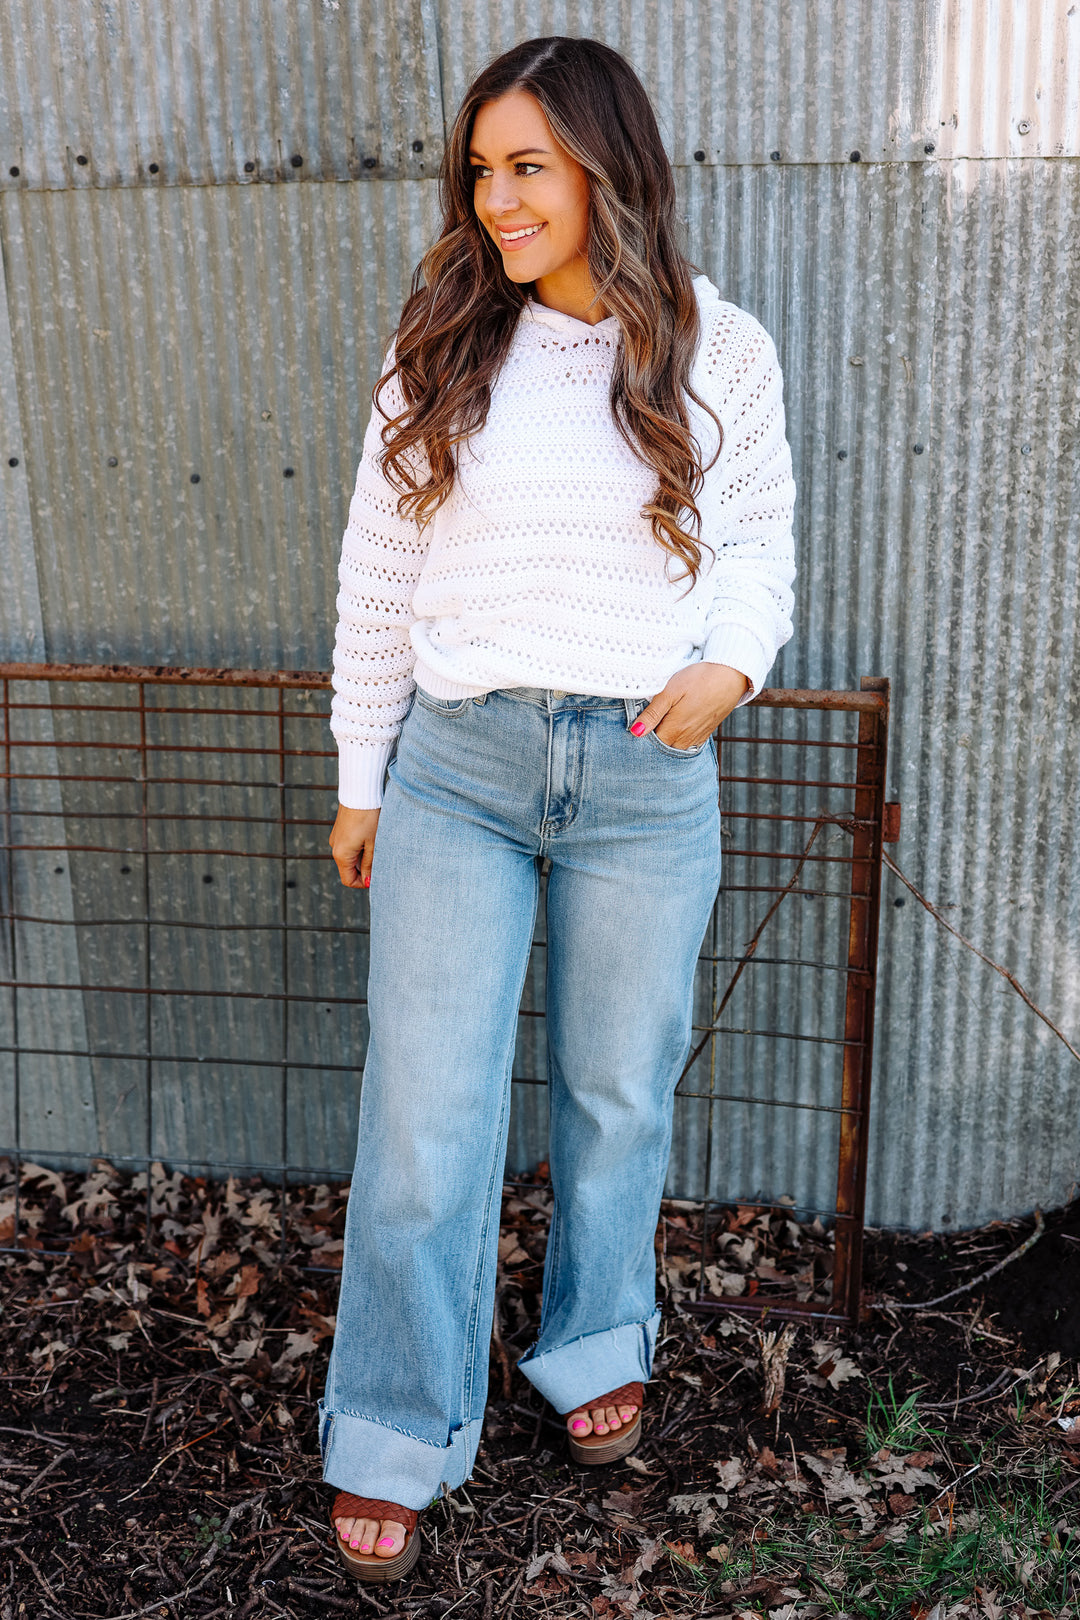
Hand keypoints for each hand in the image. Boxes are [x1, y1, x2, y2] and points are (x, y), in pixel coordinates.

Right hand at [329, 805, 379, 888]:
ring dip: (363, 857)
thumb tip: (368, 880)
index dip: (363, 883)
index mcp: (341, 855)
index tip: (377, 876)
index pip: (349, 880)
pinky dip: (359, 847)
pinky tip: (370, 836)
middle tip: (380, 860)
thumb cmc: (369, 818)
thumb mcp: (373, 844)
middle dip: (364, 869)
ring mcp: (336, 838)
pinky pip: (348, 846)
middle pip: (349, 869)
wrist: (360, 792)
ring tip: (376, 844)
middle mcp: (334, 848)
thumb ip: (370, 864)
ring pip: (350, 857)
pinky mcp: (339, 830)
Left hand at [630, 663, 750, 749]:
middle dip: (653, 738)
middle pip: (662, 746)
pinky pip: (688, 744)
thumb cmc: (699, 679)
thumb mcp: (670, 691)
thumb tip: (636, 732)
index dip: (642, 733)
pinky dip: (679, 739)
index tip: (638, 722)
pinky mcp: (705, 732)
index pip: (650, 742)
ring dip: (666, 739)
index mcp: (674, 730)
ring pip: (674, 746)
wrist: (731, 675)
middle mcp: (685, 738)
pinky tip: (677, 726)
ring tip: (663, 721)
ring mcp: (697, 737)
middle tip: (648, 720)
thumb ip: (653, 714)